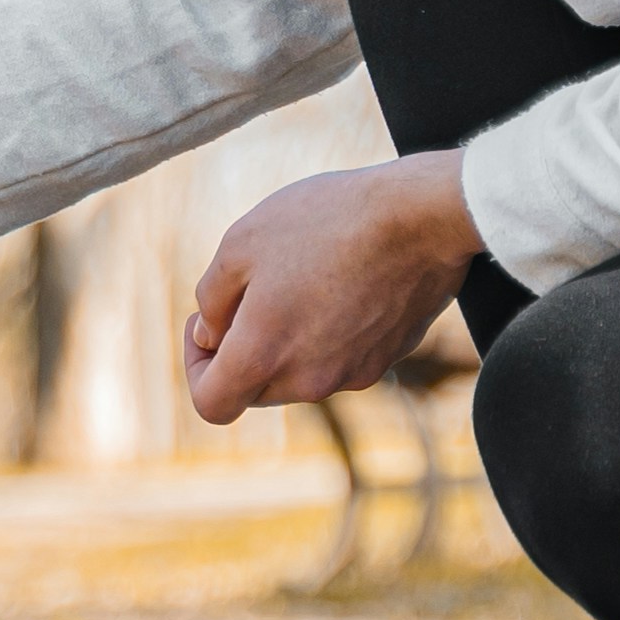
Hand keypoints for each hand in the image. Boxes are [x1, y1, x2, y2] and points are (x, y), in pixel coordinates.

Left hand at [182, 155, 479, 424]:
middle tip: (251, 290)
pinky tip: (343, 278)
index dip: (197, 368)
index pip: (212, 404)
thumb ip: (212, 299)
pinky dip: (328, 333)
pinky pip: (340, 358)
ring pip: (298, 375)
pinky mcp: (386, 360)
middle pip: (255, 389)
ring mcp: (352, 375)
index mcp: (263, 355)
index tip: (208, 324)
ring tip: (303, 275)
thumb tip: (210, 337)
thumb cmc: (326, 220)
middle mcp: (308, 380)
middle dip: (242, 349)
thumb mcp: (242, 241)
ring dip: (287, 340)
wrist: (422, 216)